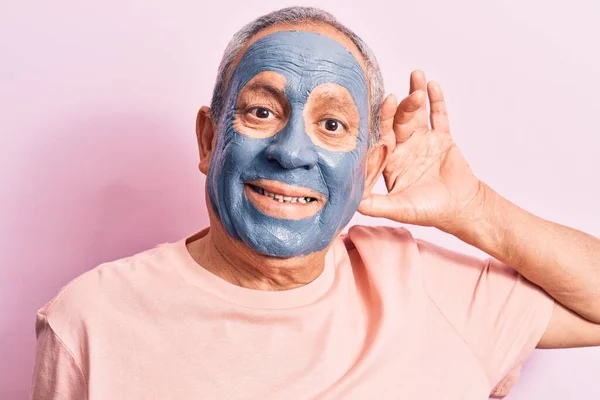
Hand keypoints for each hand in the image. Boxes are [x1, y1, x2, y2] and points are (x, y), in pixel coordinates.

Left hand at [358, 71, 484, 231]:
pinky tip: (432, 86)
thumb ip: (376, 205)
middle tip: (399, 94)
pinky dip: (437, 101)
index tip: (384, 104)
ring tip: (417, 75)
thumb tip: (351, 203)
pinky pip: (439, 116)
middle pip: (399, 121)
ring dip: (416, 95)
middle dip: (400, 106)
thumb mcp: (399, 209)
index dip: (382, 120)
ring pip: (418, 114)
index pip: (382, 135)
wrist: (460, 209)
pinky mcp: (443, 138)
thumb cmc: (429, 211)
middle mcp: (404, 148)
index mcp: (391, 161)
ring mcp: (423, 141)